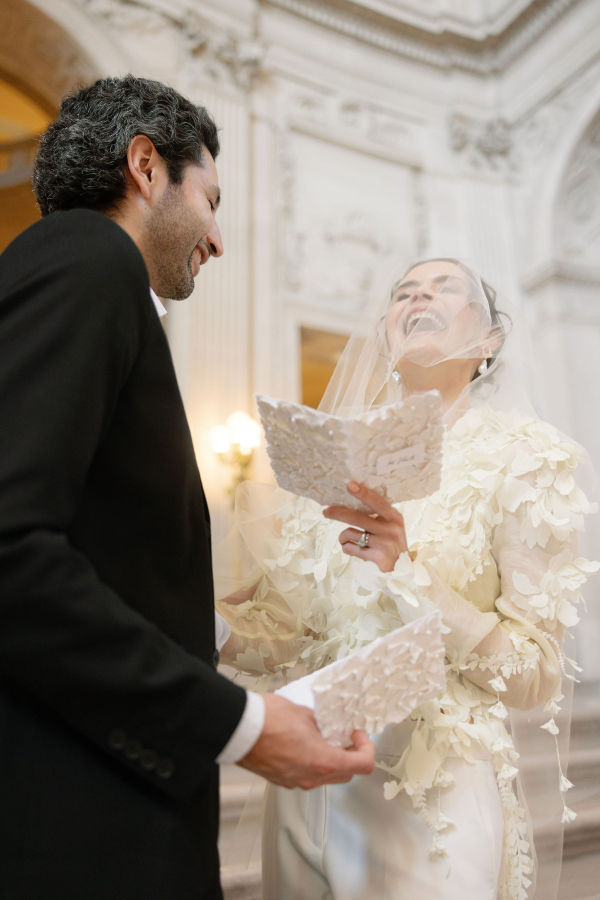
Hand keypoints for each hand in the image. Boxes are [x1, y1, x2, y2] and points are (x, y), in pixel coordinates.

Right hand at [238, 693, 374, 789]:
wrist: (238, 729)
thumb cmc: (269, 719)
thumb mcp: (306, 714)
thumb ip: (323, 724)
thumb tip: (327, 726)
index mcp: (323, 761)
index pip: (363, 765)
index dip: (366, 748)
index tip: (356, 734)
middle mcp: (312, 777)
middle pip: (346, 774)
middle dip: (350, 755)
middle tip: (344, 735)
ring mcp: (296, 782)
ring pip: (326, 777)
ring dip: (331, 760)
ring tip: (322, 738)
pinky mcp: (282, 780)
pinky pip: (307, 776)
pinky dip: (312, 763)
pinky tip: (303, 745)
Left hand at [323, 481, 407, 572]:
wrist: (402, 569)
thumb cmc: (392, 543)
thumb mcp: (392, 526)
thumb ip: (378, 516)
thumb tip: (351, 501)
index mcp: (394, 517)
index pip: (377, 502)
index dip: (363, 493)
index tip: (350, 485)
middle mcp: (390, 529)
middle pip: (356, 518)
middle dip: (337, 513)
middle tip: (326, 512)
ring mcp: (383, 544)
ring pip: (349, 534)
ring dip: (343, 537)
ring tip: (347, 540)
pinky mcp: (376, 557)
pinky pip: (350, 548)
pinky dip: (346, 548)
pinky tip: (352, 549)